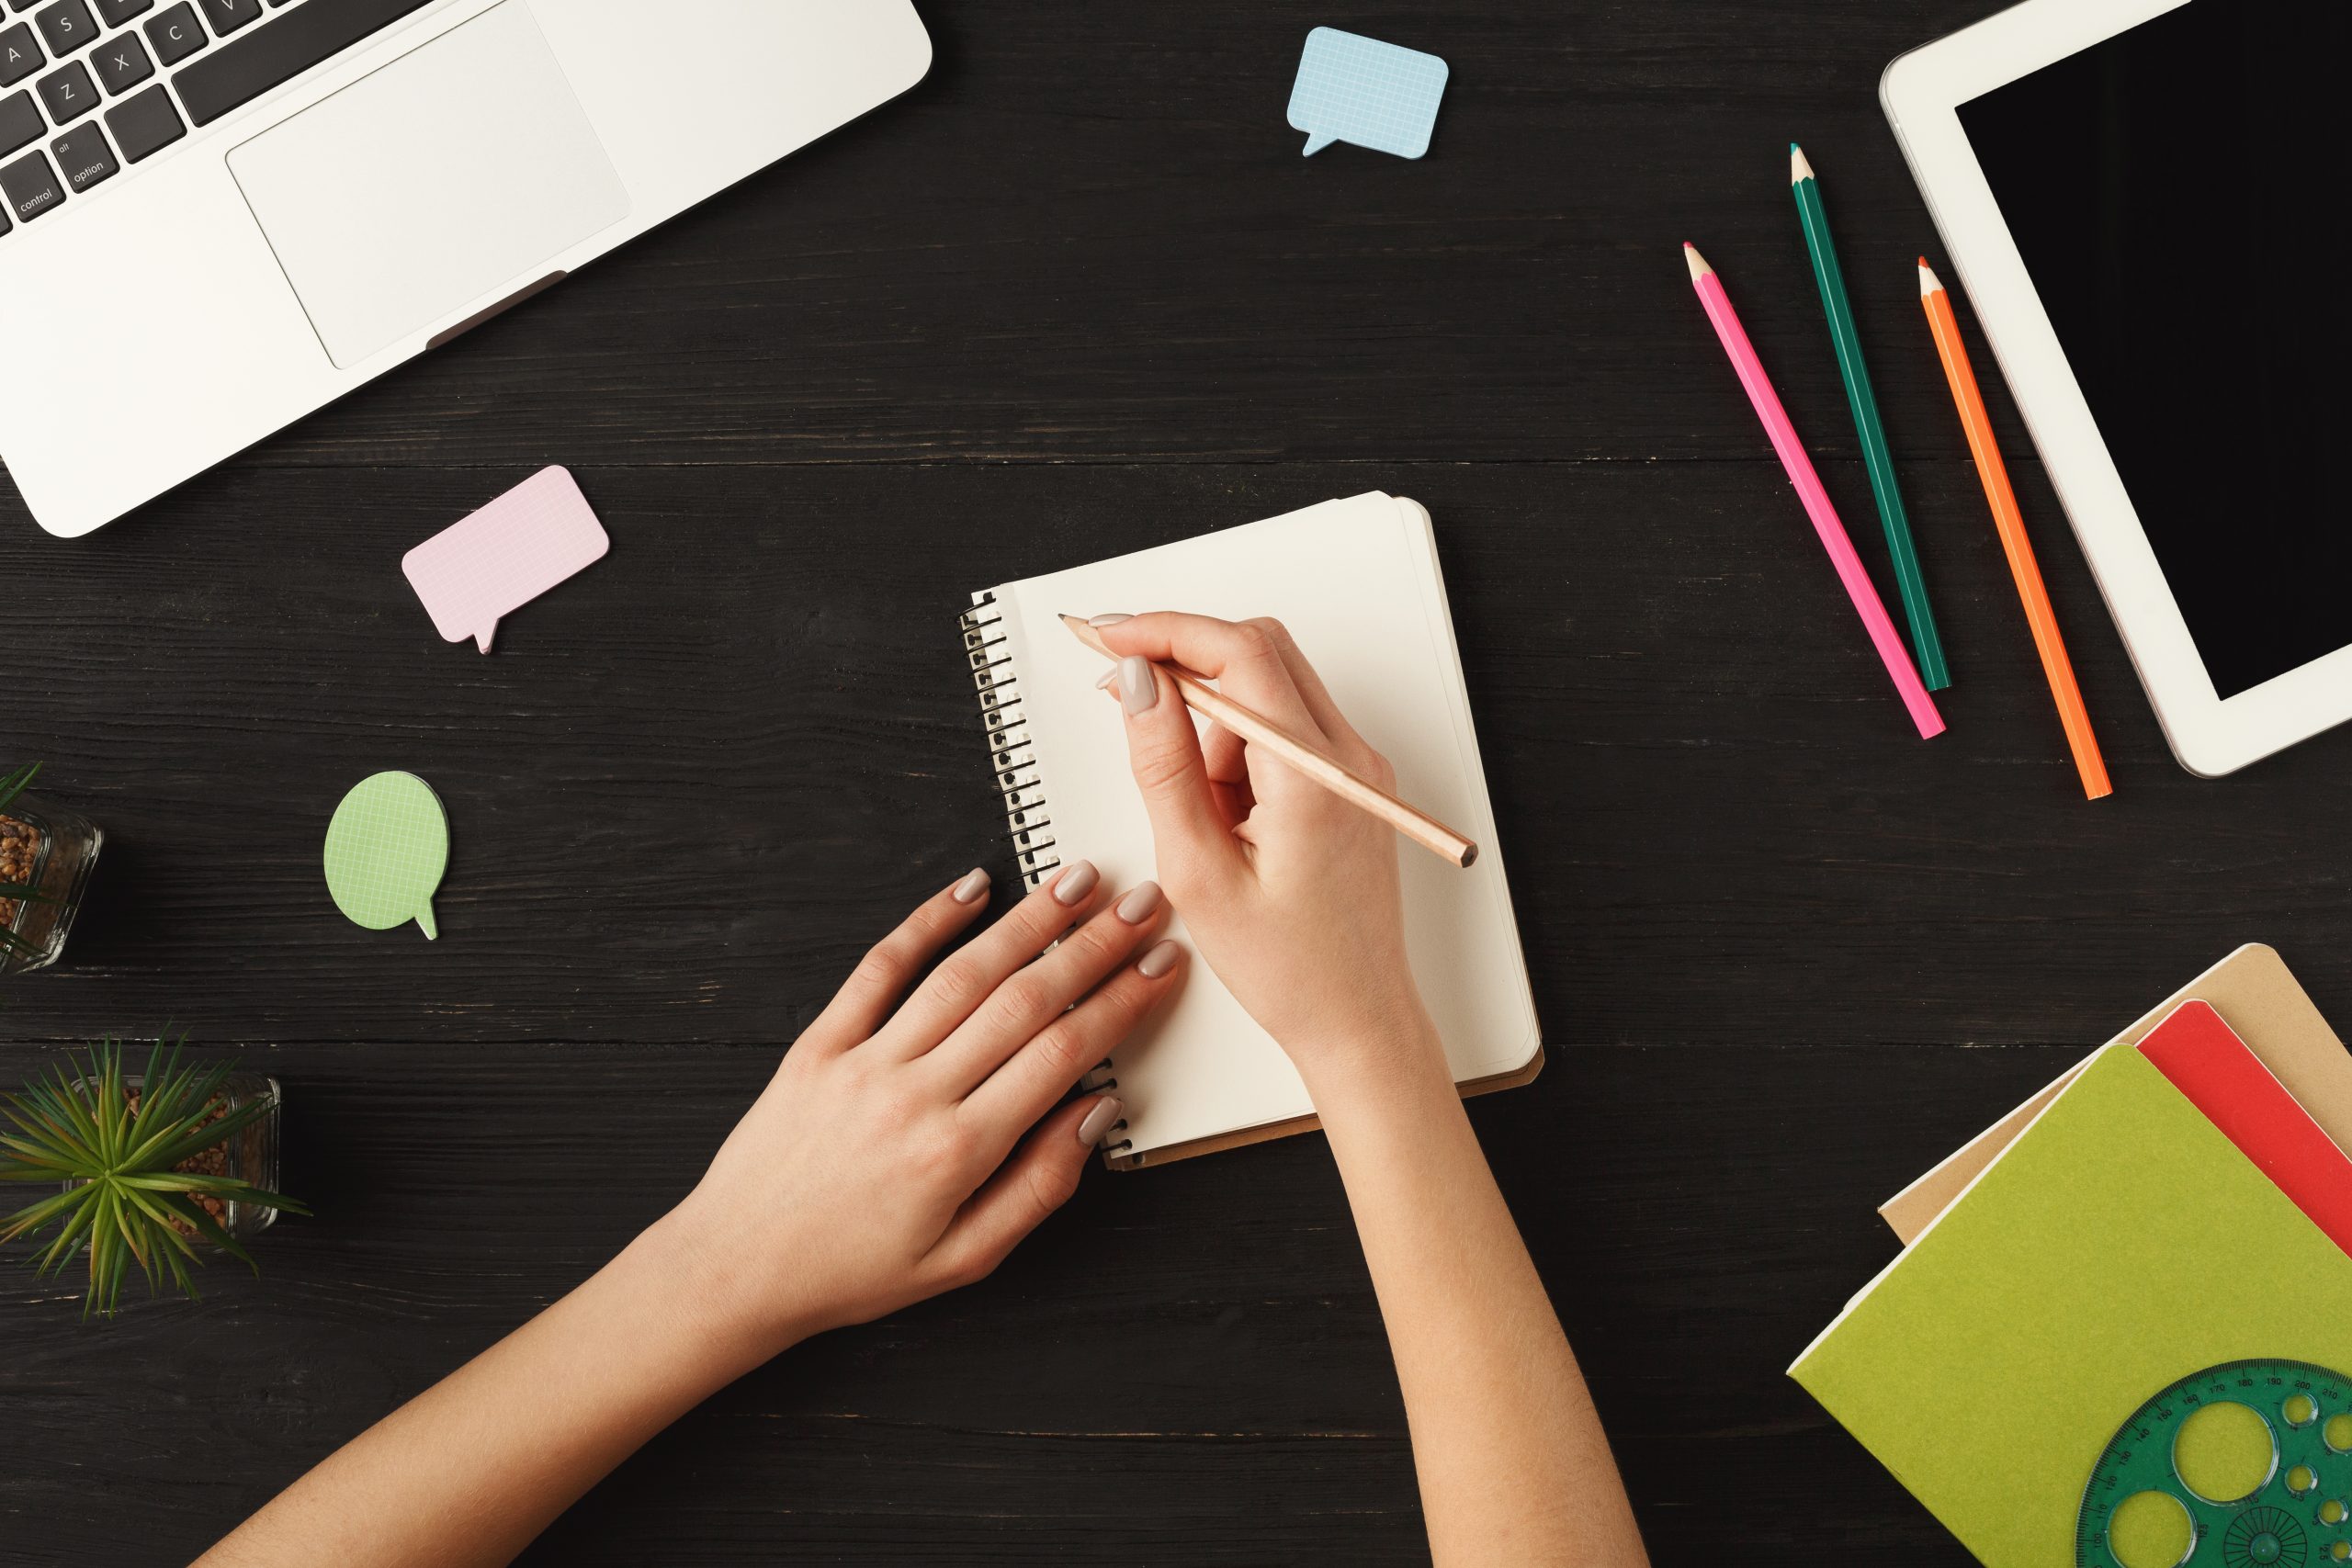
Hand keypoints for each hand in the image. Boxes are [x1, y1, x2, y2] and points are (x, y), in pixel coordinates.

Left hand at [669, 863, 1181, 1354]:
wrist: (737, 1268)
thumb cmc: (854, 1271)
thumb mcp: (965, 1260)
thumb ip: (1039, 1188)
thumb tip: (1095, 1114)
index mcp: (958, 1152)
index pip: (1061, 1054)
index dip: (1120, 1002)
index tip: (1161, 964)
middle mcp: (914, 1095)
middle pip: (1022, 1001)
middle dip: (1093, 946)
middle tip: (1143, 902)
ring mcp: (863, 1061)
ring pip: (961, 974)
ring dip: (1027, 921)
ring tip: (1077, 881)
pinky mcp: (819, 1044)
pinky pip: (878, 968)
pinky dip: (926, 922)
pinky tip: (971, 887)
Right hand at [1094, 613, 1439, 1095]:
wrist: (1357, 1018)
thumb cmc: (1289, 968)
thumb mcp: (1198, 871)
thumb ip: (1164, 766)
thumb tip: (1140, 684)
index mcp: (1315, 777)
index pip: (1240, 652)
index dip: (1166, 631)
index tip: (1108, 638)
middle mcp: (1349, 758)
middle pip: (1259, 652)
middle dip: (1184, 664)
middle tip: (1124, 695)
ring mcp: (1355, 768)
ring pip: (1266, 691)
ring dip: (1212, 725)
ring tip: (1200, 820)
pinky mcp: (1348, 783)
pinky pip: (1281, 732)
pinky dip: (1236, 752)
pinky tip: (1224, 821)